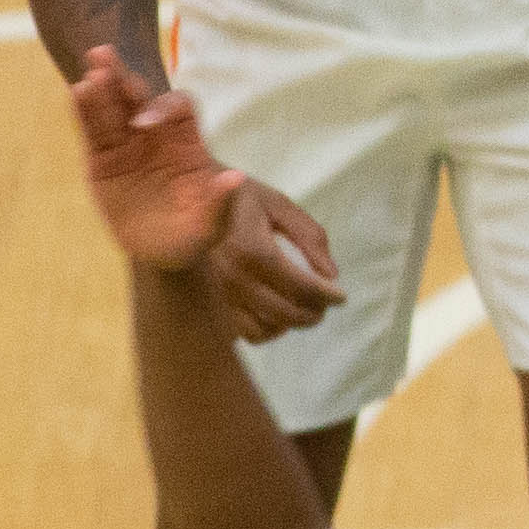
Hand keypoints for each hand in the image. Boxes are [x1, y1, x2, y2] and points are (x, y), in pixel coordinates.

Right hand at [68, 49, 250, 270]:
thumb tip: (235, 178)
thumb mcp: (212, 224)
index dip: (163, 108)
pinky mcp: (103, 160)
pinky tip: (76, 93)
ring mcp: (128, 145)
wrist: (164, 253)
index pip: (179, 110)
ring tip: (90, 70)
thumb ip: (220, 201)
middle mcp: (157, 136)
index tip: (144, 124)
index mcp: (187, 143)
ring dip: (102, 87)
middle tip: (106, 57)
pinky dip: (84, 112)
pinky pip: (93, 132)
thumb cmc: (195, 233)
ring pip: (113, 109)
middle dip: (126, 79)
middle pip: (141, 98)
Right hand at [206, 176, 346, 341]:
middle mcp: (233, 278)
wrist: (186, 197)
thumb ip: (310, 237)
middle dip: (313, 313)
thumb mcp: (280, 205)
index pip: (302, 287)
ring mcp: (218, 294)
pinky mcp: (209, 301)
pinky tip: (275, 314)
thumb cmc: (240, 198)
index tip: (341, 296)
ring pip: (263, 329)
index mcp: (254, 250)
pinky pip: (240, 331)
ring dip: (289, 323)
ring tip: (302, 308)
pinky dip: (264, 329)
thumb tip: (332, 274)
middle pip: (286, 313)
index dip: (328, 296)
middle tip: (324, 304)